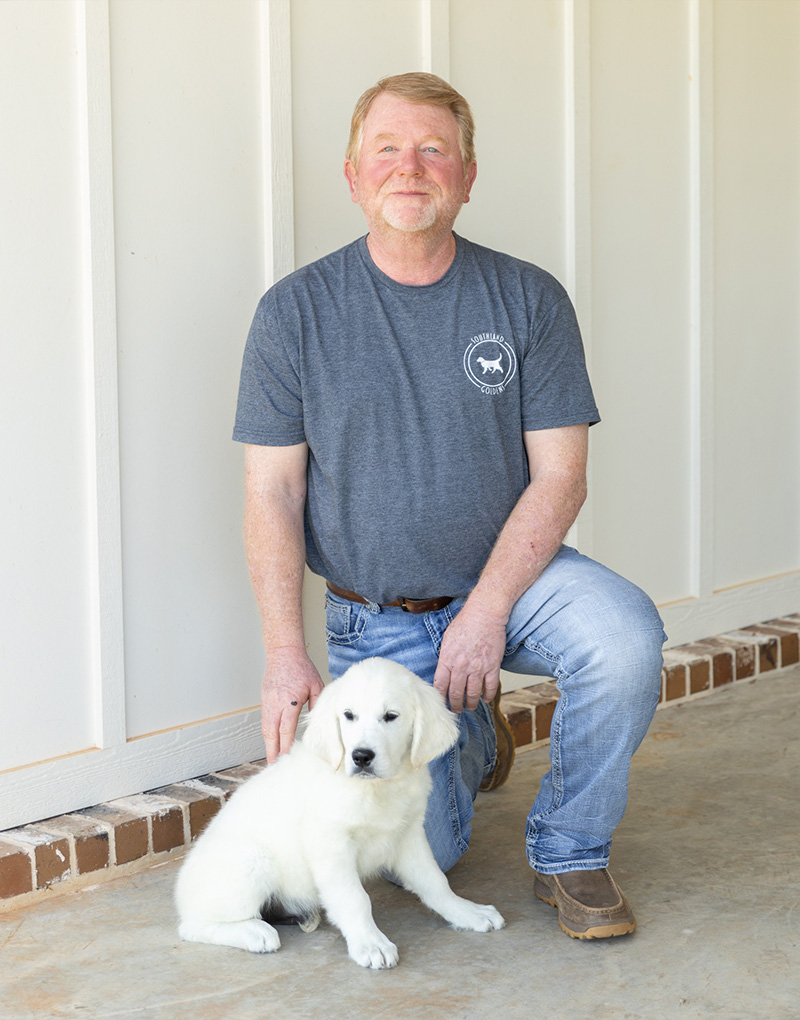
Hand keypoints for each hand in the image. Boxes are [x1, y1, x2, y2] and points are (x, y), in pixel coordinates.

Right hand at [261, 647, 324, 762]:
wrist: (283, 652)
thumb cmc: (301, 667)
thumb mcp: (316, 685)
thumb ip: (317, 704)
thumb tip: (319, 721)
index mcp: (290, 701)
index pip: (286, 729)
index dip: (286, 745)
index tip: (287, 757)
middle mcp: (276, 704)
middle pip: (271, 733)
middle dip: (272, 750)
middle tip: (273, 765)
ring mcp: (268, 702)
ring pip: (266, 728)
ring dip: (268, 743)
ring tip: (271, 757)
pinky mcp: (264, 699)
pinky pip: (265, 719)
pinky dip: (267, 732)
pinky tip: (271, 740)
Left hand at [433, 601, 506, 712]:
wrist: (484, 614)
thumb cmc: (465, 623)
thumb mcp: (447, 640)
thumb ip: (445, 658)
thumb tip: (443, 672)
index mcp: (447, 659)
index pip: (440, 686)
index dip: (440, 698)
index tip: (441, 703)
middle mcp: (461, 666)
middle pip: (456, 693)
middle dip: (455, 705)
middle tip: (456, 710)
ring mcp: (478, 668)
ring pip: (473, 694)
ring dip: (470, 704)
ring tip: (469, 706)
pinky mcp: (492, 666)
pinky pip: (490, 687)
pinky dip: (488, 696)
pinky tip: (485, 699)